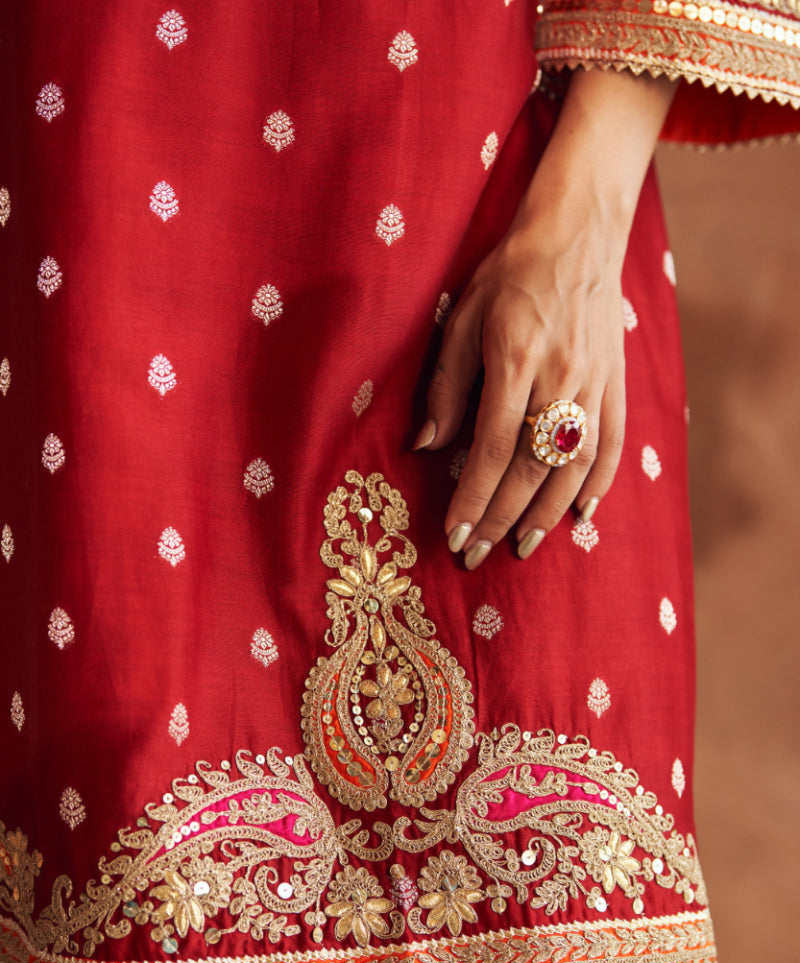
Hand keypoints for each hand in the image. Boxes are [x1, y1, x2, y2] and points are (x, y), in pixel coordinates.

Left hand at [414, 68, 676, 568]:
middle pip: (530, 471)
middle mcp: (560, 382)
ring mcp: (595, 386)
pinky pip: (611, 446)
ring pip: (572, 469)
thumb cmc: (510, 273)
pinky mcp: (616, 384)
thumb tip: (426, 448)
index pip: (491, 451)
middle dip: (500, 519)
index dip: (472, 500)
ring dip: (546, 515)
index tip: (454, 535)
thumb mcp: (460, 319)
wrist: (579, 233)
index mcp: (516, 363)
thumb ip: (445, 387)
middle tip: (477, 554)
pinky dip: (598, 485)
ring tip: (522, 546)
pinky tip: (581, 515)